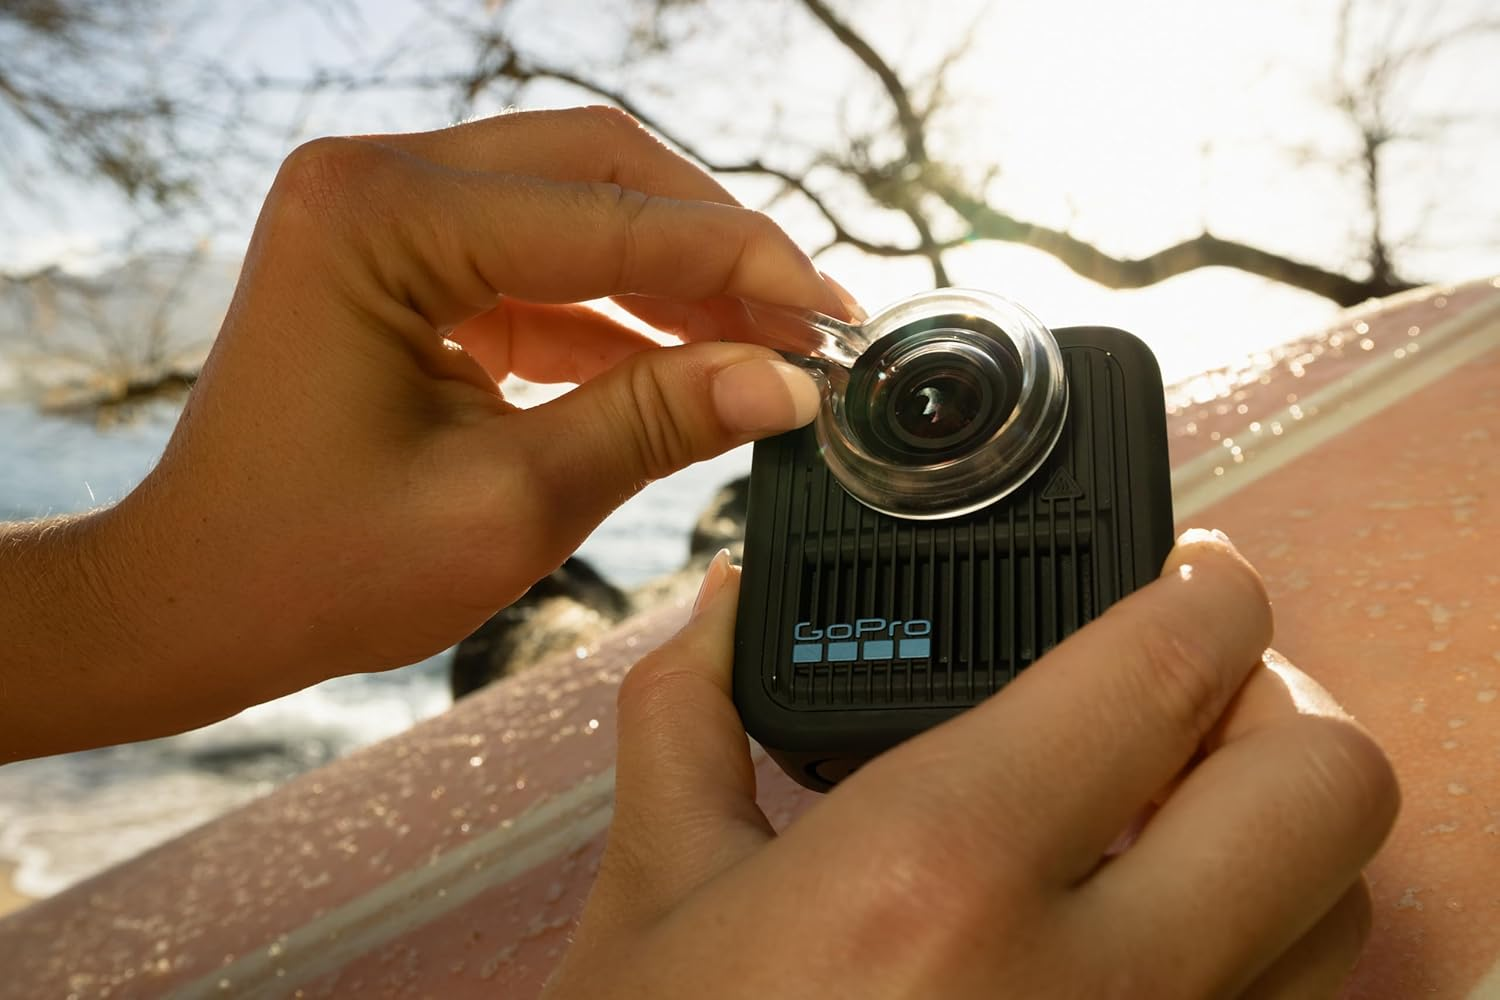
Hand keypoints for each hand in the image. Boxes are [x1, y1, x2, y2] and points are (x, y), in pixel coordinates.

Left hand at [5, 106, 849, 756]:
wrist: (198, 601)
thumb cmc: (317, 568)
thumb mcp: (510, 503)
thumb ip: (655, 423)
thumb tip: (784, 383)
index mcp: (378, 217)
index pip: (608, 218)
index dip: (739, 264)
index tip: (832, 315)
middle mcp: (374, 181)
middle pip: (600, 170)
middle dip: (715, 245)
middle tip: (807, 320)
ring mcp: (384, 213)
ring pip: (579, 205)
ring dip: (674, 273)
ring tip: (765, 342)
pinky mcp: (405, 260)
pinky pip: (542, 259)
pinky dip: (619, 308)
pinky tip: (690, 358)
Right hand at [546, 531, 1399, 998]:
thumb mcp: (652, 909)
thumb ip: (689, 724)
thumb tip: (722, 608)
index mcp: (941, 876)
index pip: (1169, 668)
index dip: (1204, 587)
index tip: (1188, 575)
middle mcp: (1090, 987)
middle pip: (1325, 783)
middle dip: (1275, 701)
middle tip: (1184, 695)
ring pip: (1339, 910)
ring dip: (1273, 831)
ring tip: (1166, 813)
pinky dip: (1250, 943)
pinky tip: (1134, 930)